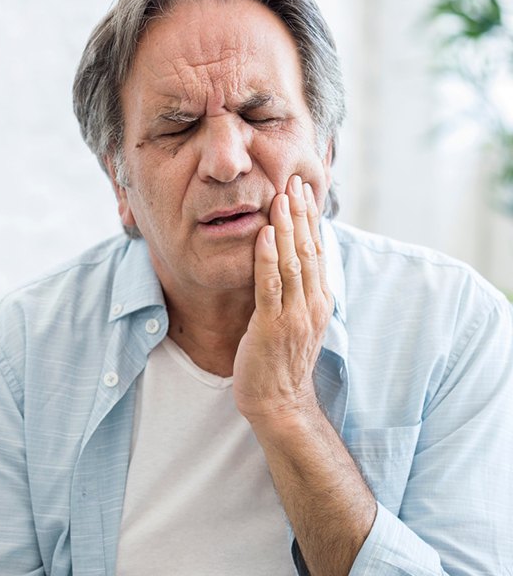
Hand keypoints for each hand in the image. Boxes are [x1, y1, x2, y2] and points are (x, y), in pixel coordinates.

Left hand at [233, 175, 333, 423]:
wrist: (280, 402)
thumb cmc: (284, 360)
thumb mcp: (299, 320)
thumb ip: (299, 290)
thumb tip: (291, 259)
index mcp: (320, 300)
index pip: (317, 251)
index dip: (311, 219)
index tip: (304, 191)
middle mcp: (313, 303)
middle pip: (309, 250)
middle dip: (301, 214)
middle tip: (294, 181)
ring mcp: (295, 315)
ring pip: (292, 262)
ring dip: (286, 228)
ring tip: (281, 197)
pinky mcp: (272, 326)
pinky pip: (270, 286)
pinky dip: (267, 258)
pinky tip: (263, 234)